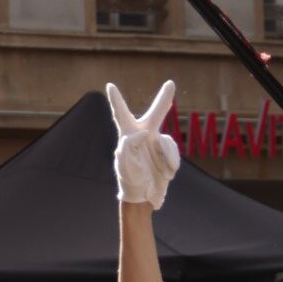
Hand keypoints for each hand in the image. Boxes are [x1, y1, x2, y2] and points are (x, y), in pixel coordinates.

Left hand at [106, 81, 179, 208]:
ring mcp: (156, 144)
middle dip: (164, 100)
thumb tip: (145, 132)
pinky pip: (173, 152)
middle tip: (170, 84)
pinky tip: (167, 173)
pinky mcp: (166, 154)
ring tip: (166, 172)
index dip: (116, 100)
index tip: (109, 86)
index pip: (120, 114)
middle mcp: (143, 136)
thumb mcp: (125, 163)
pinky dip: (172, 162)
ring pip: (167, 142)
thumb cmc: (129, 179)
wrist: (142, 197)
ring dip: (167, 157)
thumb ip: (130, 144)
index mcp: (127, 136)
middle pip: (155, 114)